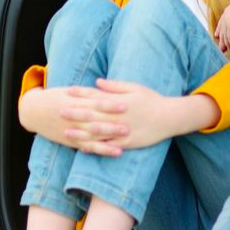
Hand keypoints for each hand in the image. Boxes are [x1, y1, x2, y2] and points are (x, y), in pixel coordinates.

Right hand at [18, 87, 127, 155]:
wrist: (34, 110)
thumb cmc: (56, 97)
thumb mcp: (71, 91)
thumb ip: (89, 92)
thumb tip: (106, 88)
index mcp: (77, 102)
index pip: (96, 103)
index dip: (111, 104)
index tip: (125, 104)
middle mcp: (76, 117)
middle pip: (96, 121)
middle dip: (112, 124)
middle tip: (128, 126)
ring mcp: (74, 130)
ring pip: (94, 136)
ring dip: (109, 139)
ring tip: (124, 142)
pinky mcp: (73, 140)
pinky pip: (89, 146)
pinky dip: (102, 149)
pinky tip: (116, 152)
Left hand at [62, 79, 183, 150]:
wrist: (169, 117)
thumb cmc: (152, 100)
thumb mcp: (135, 87)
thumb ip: (115, 85)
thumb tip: (96, 82)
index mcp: (119, 101)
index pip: (96, 95)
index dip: (81, 93)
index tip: (67, 91)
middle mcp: (118, 116)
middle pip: (93, 114)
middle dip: (75, 112)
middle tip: (59, 111)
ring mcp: (122, 130)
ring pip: (97, 132)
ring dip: (81, 132)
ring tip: (67, 131)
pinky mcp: (126, 142)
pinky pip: (108, 146)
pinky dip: (95, 147)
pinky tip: (83, 148)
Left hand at [215, 0, 229, 54]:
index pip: (223, 19)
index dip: (221, 27)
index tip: (218, 34)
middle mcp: (228, 15)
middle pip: (222, 29)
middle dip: (222, 39)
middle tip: (221, 47)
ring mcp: (229, 23)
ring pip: (225, 37)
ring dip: (227, 46)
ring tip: (228, 52)